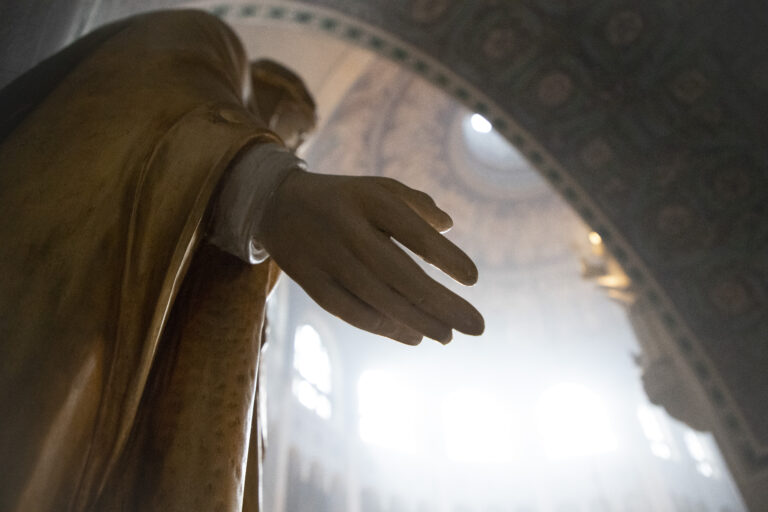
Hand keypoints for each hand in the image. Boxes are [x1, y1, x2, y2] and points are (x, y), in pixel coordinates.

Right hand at [258, 170, 484, 344]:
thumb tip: (449, 225)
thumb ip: (415, 203)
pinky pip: (351, 311)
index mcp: (369, 200)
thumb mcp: (378, 188)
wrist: (277, 204)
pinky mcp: (311, 282)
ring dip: (417, 322)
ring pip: (377, 299)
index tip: (474, 279)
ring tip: (448, 337)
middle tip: (476, 327)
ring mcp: (326, 258)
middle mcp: (347, 229)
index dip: (445, 257)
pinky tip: (413, 337)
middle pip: (399, 274)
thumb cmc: (344, 198)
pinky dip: (384, 328)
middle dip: (441, 304)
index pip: (413, 232)